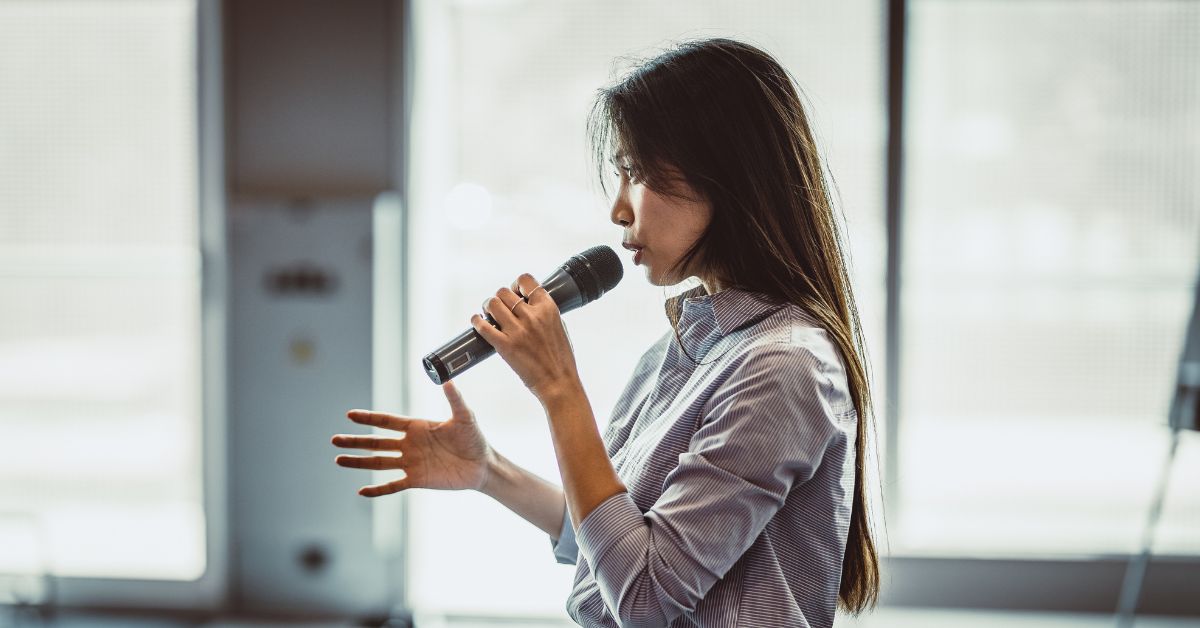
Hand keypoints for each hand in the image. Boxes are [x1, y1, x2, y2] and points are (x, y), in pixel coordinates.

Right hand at [332, 380, 492, 496]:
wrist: (482, 466)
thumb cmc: (474, 439)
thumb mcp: (465, 416)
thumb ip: (454, 399)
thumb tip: (447, 379)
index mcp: (417, 427)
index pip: (387, 421)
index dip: (369, 418)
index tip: (350, 415)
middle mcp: (410, 444)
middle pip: (376, 442)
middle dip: (355, 441)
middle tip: (334, 439)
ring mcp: (411, 463)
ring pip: (379, 463)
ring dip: (359, 462)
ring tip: (338, 459)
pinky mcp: (417, 480)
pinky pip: (392, 485)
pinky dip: (378, 489)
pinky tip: (362, 491)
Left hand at [471, 273, 579, 401]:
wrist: (559, 383)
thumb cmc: (561, 358)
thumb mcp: (558, 326)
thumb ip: (545, 312)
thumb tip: (528, 303)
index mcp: (548, 308)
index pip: (525, 280)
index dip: (516, 284)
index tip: (514, 292)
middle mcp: (532, 316)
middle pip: (503, 292)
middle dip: (499, 298)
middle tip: (498, 307)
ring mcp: (518, 331)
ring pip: (492, 304)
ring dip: (487, 307)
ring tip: (489, 314)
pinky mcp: (505, 346)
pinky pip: (484, 326)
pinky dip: (477, 322)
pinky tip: (477, 322)